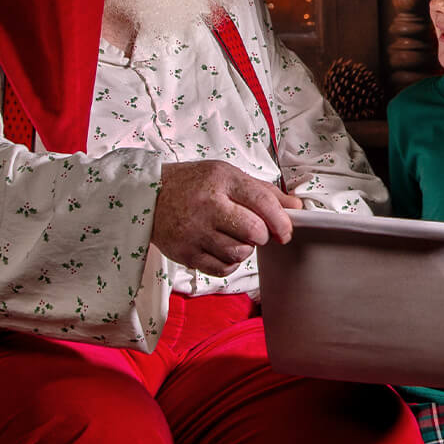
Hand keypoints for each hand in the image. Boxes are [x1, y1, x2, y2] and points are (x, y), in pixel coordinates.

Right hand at [153, 160, 302, 276]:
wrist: (148, 195)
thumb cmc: (194, 183)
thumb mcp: (228, 175)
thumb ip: (263, 192)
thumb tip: (295, 208)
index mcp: (223, 180)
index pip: (263, 202)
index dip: (281, 220)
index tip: (286, 231)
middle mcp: (208, 205)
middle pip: (253, 232)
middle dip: (262, 235)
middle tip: (254, 230)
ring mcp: (195, 231)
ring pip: (239, 253)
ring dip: (244, 249)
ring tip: (233, 236)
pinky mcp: (185, 253)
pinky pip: (222, 269)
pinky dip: (229, 263)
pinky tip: (222, 249)